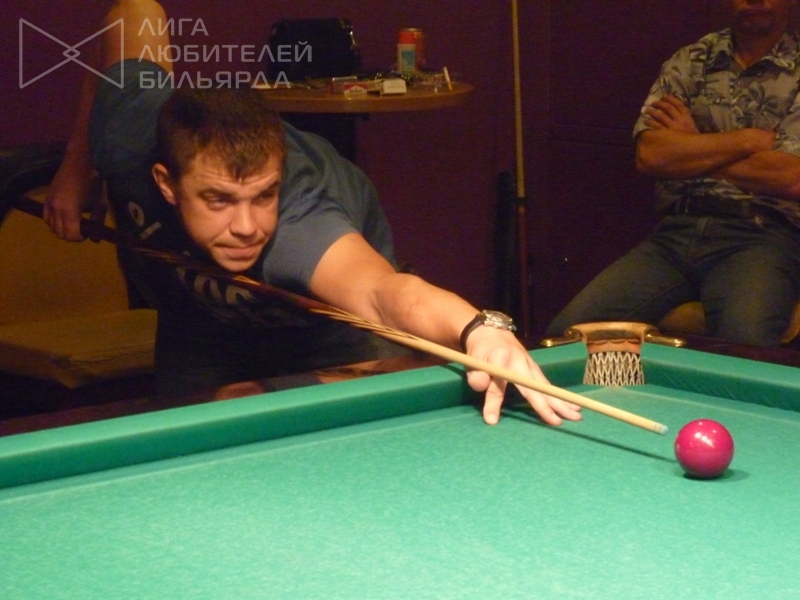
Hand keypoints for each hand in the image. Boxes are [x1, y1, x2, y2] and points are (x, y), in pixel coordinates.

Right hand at [44, 158, 106, 241]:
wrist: (81, 161)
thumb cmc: (94, 182)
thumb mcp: (100, 204)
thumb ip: (97, 223)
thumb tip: (95, 240)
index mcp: (70, 211)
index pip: (71, 235)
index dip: (80, 238)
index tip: (87, 234)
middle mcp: (55, 209)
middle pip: (60, 233)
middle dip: (71, 235)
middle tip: (81, 229)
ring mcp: (49, 203)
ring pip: (51, 226)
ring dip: (62, 228)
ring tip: (73, 223)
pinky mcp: (46, 197)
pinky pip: (45, 217)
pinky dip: (53, 221)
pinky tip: (63, 217)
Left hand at [464, 327, 582, 425]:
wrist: (491, 333)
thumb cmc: (480, 352)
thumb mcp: (471, 364)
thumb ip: (476, 377)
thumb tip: (481, 388)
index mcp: (499, 360)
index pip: (498, 385)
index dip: (494, 403)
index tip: (492, 420)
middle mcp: (518, 361)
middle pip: (533, 386)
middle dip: (548, 404)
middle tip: (560, 421)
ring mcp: (529, 363)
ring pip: (545, 385)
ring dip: (560, 400)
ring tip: (576, 414)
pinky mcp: (534, 367)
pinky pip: (546, 383)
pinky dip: (558, 395)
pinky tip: (570, 405)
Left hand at [643, 95, 698, 133]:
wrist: (693, 149)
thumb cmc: (691, 138)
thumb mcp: (691, 125)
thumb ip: (684, 117)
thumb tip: (674, 109)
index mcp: (687, 116)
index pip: (678, 104)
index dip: (670, 99)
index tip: (663, 96)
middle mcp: (680, 120)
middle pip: (668, 108)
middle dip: (659, 104)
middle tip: (653, 103)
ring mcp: (673, 127)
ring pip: (660, 116)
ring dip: (652, 112)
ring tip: (647, 111)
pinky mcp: (666, 135)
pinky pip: (656, 126)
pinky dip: (650, 122)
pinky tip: (646, 121)